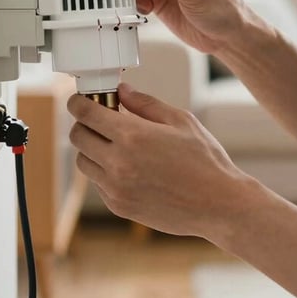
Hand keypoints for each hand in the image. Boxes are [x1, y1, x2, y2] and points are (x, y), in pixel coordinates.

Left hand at [68, 83, 253, 238]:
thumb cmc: (205, 160)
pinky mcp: (119, 206)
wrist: (218, 204)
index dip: (78, 102)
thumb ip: (146, 104)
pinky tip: (130, 166)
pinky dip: (105, 171)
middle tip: (104, 120)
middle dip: (85, 123)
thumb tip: (122, 91)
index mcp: (133, 136)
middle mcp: (118, 163)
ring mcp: (116, 188)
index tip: (81, 99)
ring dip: (93, 148)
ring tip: (118, 144)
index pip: (86, 114)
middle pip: (78, 137)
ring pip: (83, 161)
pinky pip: (98, 183)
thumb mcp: (181, 121)